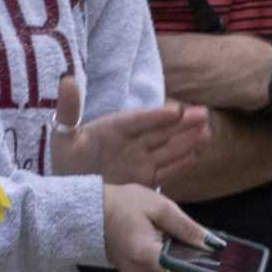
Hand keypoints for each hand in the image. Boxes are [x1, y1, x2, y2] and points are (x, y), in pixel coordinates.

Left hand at [50, 75, 211, 185]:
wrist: (71, 192)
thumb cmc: (67, 161)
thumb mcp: (64, 136)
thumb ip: (68, 110)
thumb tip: (67, 80)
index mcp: (114, 128)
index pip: (138, 120)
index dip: (155, 116)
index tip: (174, 110)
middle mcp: (131, 142)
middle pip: (160, 131)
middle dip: (182, 123)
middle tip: (204, 113)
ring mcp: (139, 161)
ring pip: (168, 148)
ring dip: (187, 140)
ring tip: (207, 131)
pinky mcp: (143, 179)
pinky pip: (165, 170)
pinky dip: (179, 164)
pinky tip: (195, 156)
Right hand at [101, 182, 212, 271]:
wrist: (92, 213)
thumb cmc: (125, 205)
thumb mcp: (160, 207)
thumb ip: (187, 228)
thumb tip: (213, 244)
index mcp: (146, 256)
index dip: (201, 267)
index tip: (212, 256)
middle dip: (190, 266)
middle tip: (191, 244)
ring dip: (178, 268)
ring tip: (174, 245)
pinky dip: (167, 270)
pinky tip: (164, 252)